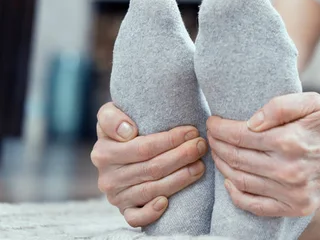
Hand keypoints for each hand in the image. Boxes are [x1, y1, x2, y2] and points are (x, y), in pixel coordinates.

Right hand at [91, 102, 208, 226]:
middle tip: (201, 145)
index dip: (170, 139)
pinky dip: (152, 211)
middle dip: (182, 155)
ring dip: (180, 178)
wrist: (124, 151)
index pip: (143, 147)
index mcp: (104, 151)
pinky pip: (136, 218)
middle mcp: (107, 176)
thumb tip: (128, 131)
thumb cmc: (127, 128)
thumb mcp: (113, 114)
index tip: (191, 131)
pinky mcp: (125, 211)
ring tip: (200, 165)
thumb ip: (112, 116)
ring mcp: (116, 196)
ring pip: (151, 190)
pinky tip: (166, 202)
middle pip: (152, 167)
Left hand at [206, 92, 319, 217]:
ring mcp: (293, 193)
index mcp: (291, 141)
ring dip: (223, 166)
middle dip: (217, 145)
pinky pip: (255, 205)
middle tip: (211, 135)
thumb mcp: (311, 101)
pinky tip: (230, 180)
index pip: (241, 136)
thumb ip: (279, 106)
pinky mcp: (296, 207)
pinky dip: (236, 195)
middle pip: (237, 159)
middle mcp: (290, 170)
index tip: (212, 122)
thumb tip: (250, 122)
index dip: (220, 129)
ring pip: (241, 181)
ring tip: (218, 152)